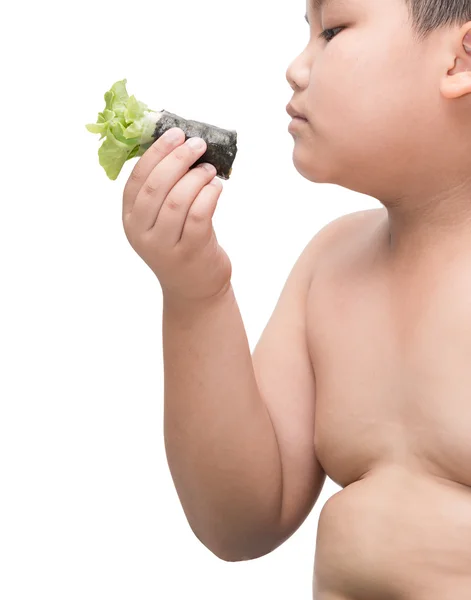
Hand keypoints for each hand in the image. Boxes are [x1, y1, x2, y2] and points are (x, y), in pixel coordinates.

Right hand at [122, 127, 231, 303]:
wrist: (194, 289)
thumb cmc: (180, 245)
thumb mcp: (161, 222)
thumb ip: (163, 191)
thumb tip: (179, 147)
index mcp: (131, 220)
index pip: (137, 179)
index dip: (156, 153)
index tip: (175, 134)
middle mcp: (142, 234)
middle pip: (156, 186)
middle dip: (177, 159)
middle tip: (197, 144)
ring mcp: (165, 246)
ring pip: (178, 200)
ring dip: (196, 177)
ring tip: (209, 169)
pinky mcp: (190, 252)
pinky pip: (199, 215)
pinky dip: (209, 195)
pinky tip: (216, 187)